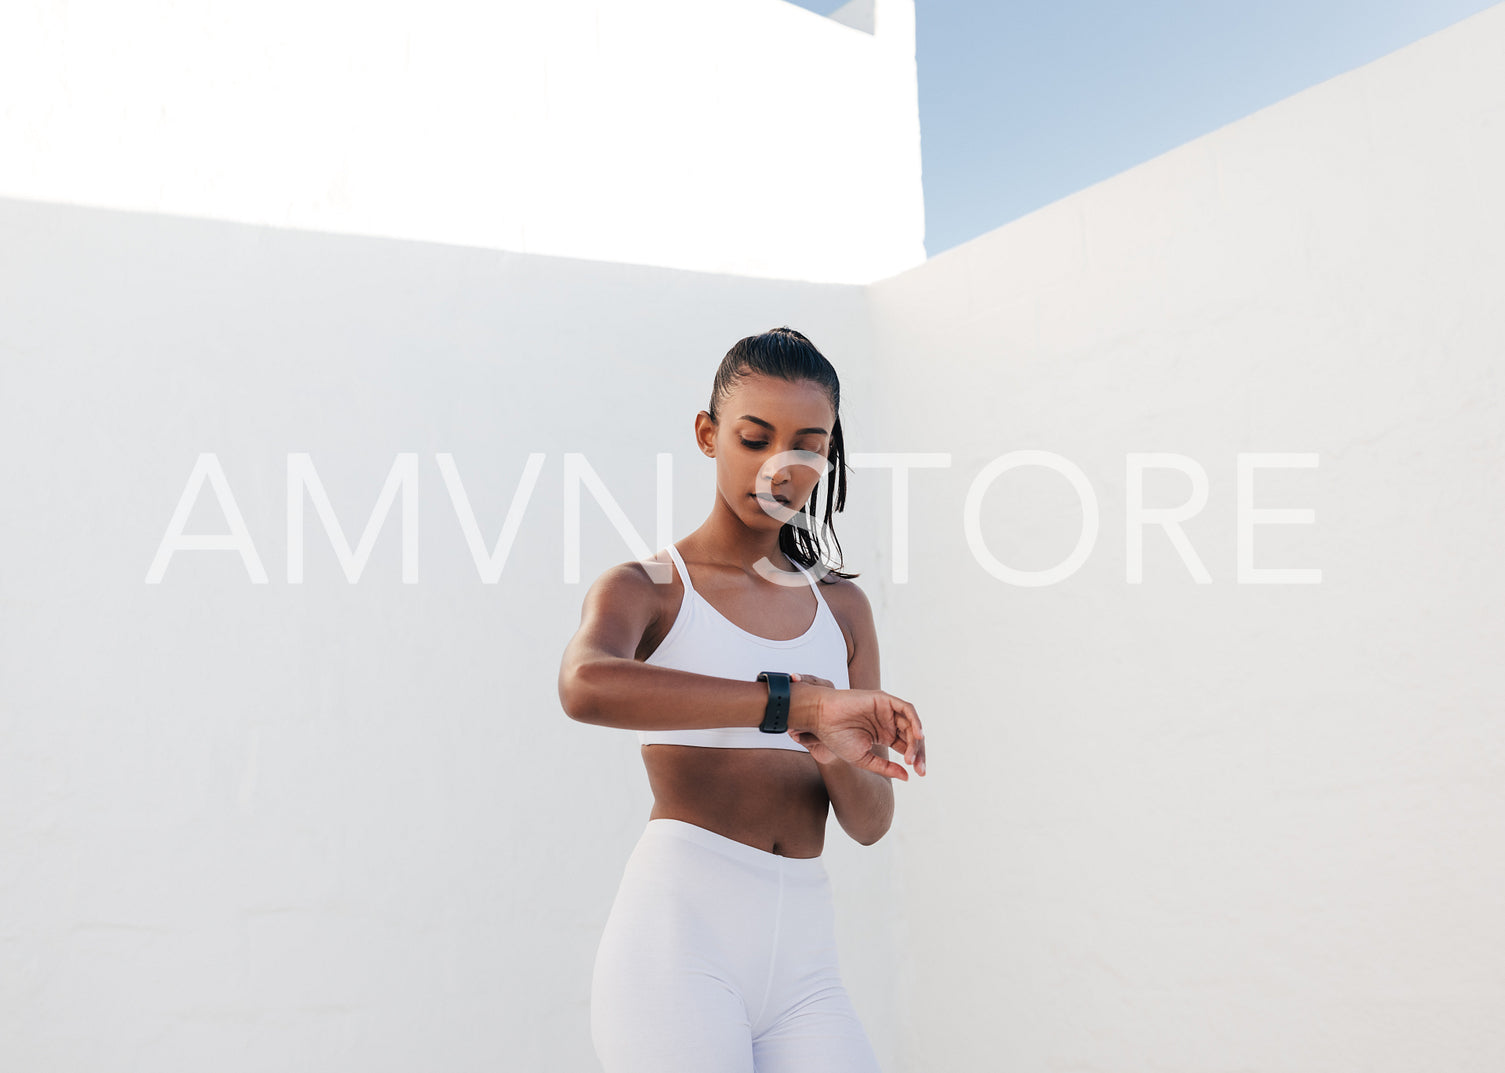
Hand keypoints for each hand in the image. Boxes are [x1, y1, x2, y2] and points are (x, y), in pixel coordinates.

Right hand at [787, 673, 925, 779]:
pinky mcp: (884, 699)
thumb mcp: (864, 759)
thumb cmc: (836, 738)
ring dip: (916, 741)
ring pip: (911, 724)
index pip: (907, 747)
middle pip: (912, 737)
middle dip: (918, 753)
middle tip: (920, 769)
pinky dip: (915, 721)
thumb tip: (908, 777)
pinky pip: (906, 709)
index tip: (918, 774)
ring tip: (912, 758)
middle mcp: (888, 723)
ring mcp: (887, 711)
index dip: (915, 760)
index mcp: (884, 736)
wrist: (821, 719)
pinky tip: (916, 736)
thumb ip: (885, 767)